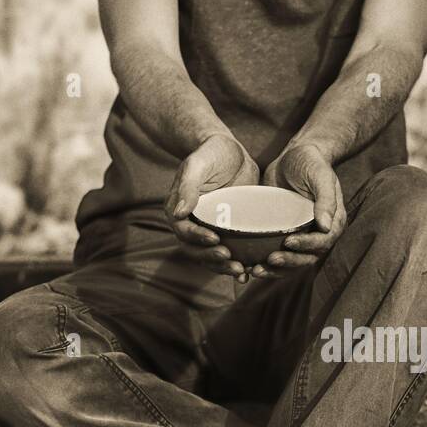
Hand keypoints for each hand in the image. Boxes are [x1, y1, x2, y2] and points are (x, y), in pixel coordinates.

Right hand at [166, 133, 259, 279]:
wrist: (231, 152)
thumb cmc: (211, 153)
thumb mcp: (198, 165)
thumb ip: (187, 187)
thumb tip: (177, 214)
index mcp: (178, 210)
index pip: (184, 231)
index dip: (198, 239)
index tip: (216, 240)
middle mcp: (191, 224)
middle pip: (197, 250)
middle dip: (213, 259)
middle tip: (233, 261)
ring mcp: (209, 230)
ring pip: (211, 256)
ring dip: (224, 267)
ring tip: (242, 272)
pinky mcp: (227, 232)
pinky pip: (229, 252)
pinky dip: (237, 264)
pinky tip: (249, 273)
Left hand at [257, 143, 345, 278]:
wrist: (295, 155)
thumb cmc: (311, 162)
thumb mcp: (320, 176)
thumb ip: (325, 199)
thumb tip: (326, 227)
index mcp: (332, 223)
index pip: (322, 242)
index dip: (307, 246)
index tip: (288, 242)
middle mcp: (318, 234)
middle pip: (307, 258)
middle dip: (289, 262)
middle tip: (270, 260)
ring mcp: (301, 236)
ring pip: (292, 262)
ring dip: (275, 270)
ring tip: (255, 270)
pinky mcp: (285, 235)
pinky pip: (278, 254)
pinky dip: (266, 264)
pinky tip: (249, 266)